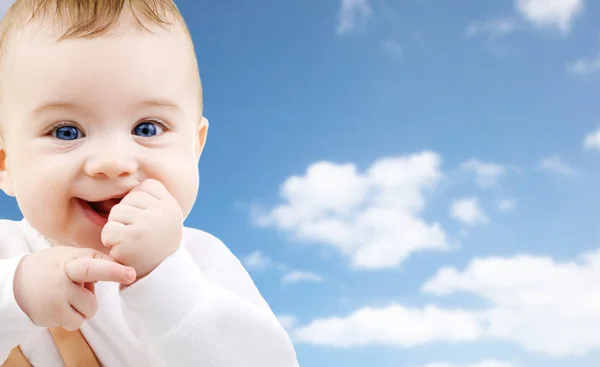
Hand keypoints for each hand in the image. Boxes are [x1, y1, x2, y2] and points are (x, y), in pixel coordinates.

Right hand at [13, 246, 135, 330]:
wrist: (16, 284)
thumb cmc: (53, 268)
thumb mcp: (70, 256)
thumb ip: (92, 261)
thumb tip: (120, 269)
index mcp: (69, 262)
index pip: (92, 265)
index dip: (113, 269)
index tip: (131, 273)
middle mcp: (62, 281)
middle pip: (90, 290)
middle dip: (112, 278)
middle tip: (130, 275)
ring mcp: (56, 301)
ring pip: (89, 310)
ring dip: (86, 306)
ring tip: (72, 296)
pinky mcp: (51, 317)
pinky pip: (76, 322)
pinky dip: (74, 316)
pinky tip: (63, 306)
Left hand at [101, 179, 182, 278]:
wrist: (162, 275)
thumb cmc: (156, 242)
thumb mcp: (163, 216)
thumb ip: (150, 197)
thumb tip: (113, 168)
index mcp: (170, 204)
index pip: (144, 187)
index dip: (138, 204)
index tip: (147, 221)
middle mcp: (162, 211)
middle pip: (128, 199)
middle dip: (126, 216)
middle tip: (138, 234)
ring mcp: (147, 224)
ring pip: (116, 213)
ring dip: (117, 228)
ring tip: (131, 241)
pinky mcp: (131, 239)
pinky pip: (109, 230)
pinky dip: (111, 241)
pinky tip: (123, 249)